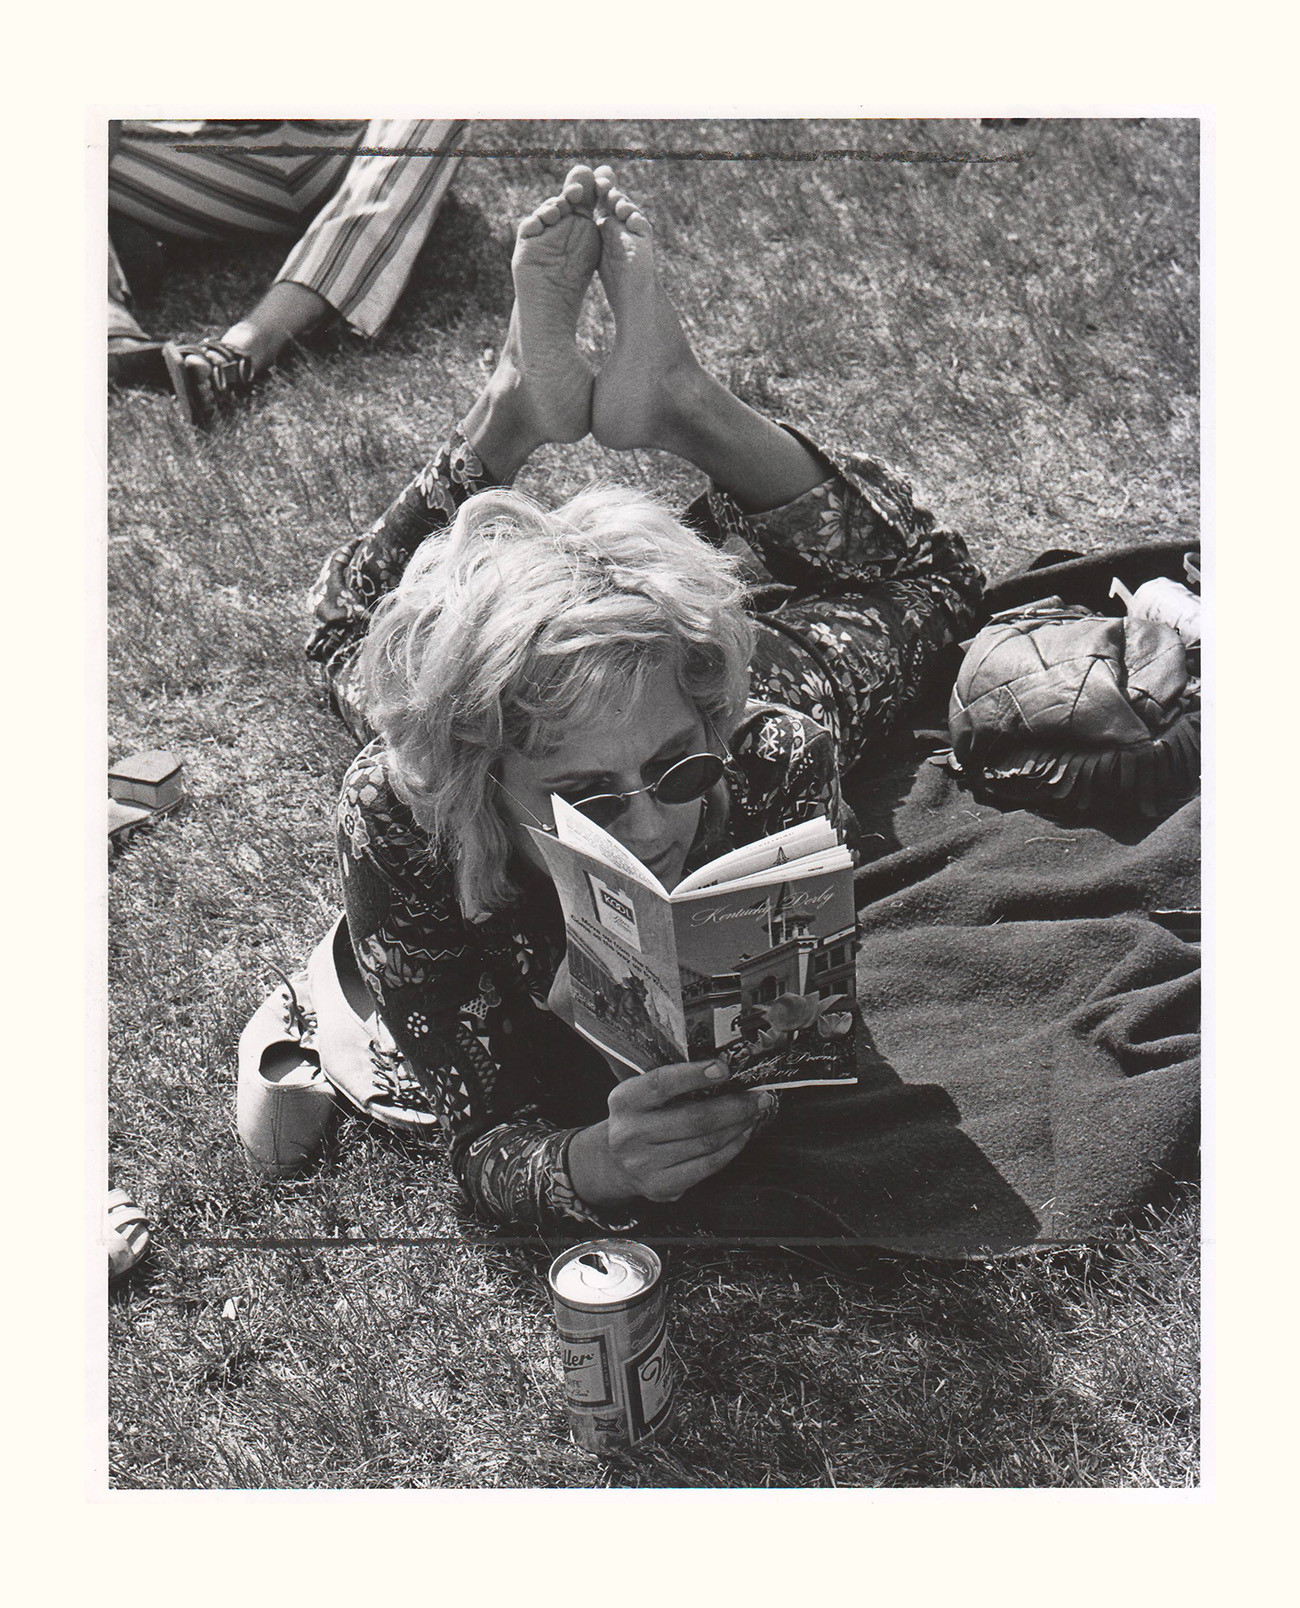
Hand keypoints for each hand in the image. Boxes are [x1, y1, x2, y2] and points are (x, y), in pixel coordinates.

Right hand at [569, 1061, 769, 1205]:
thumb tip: (724, 1070)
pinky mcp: (661, 1186)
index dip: (694, 1075)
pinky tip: (742, 1135)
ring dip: (738, 1126)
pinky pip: (707, 1166)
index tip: (724, 1068)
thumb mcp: (642, 1094)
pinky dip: (731, 1148)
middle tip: (758, 1096)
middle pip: (694, 1119)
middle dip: (734, 1106)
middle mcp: (630, 1134)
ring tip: (754, 1113)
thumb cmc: (640, 1118)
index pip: (661, 1084)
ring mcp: (645, 1164)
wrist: (614, 1162)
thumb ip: (672, 1083)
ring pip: (705, 1143)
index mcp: (624, 1101)